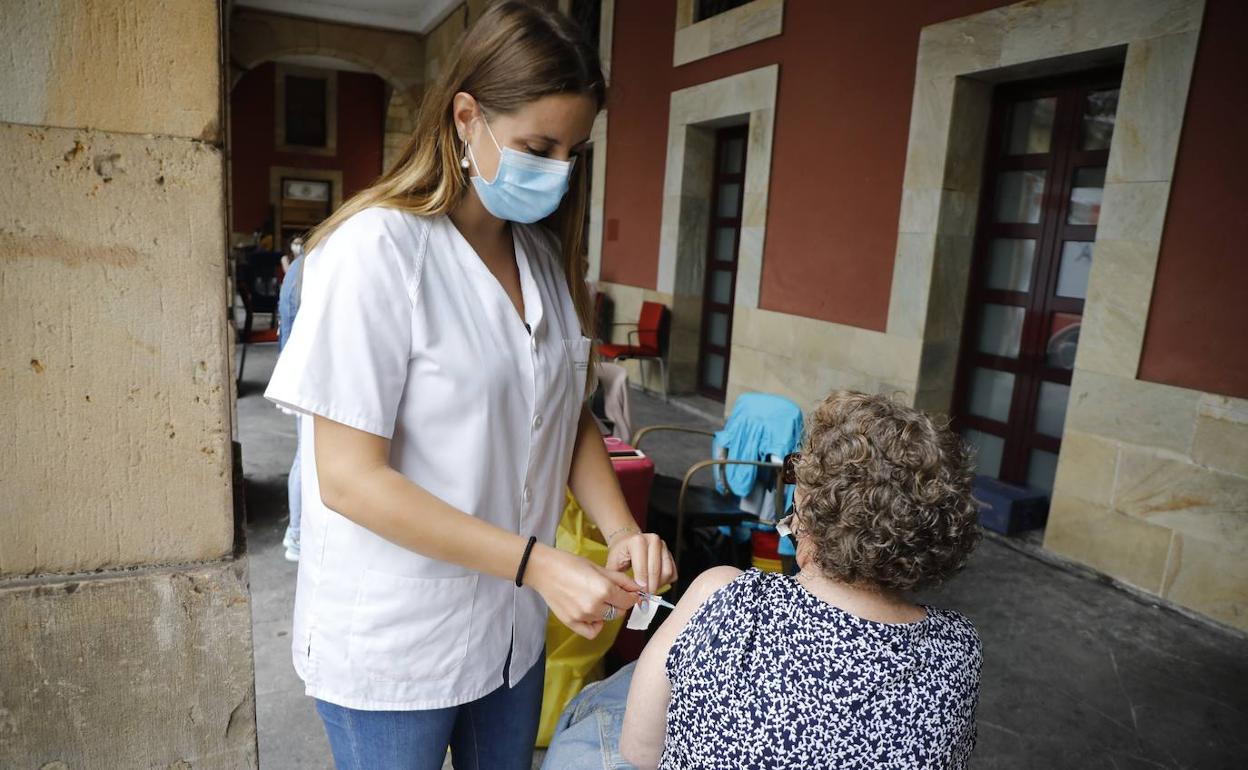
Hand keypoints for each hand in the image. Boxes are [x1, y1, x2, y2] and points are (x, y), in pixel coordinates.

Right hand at [525, 543, 640, 638]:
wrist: (544, 570)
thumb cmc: (570, 563)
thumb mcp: (598, 567)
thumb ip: (620, 579)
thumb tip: (638, 587)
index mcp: (604, 589)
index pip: (628, 600)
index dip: (632, 596)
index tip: (630, 592)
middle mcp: (595, 606)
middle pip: (619, 611)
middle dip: (620, 603)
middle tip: (612, 593)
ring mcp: (583, 616)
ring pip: (607, 619)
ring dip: (607, 611)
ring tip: (597, 598)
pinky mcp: (572, 623)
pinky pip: (592, 631)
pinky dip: (595, 625)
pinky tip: (592, 613)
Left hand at [606, 530, 676, 592]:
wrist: (628, 541)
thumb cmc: (620, 552)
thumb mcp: (613, 564)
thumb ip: (618, 579)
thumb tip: (624, 596)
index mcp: (637, 541)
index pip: (642, 568)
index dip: (641, 586)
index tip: (638, 598)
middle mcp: (653, 541)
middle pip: (655, 571)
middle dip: (650, 589)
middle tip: (644, 600)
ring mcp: (663, 547)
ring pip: (666, 573)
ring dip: (658, 586)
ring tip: (648, 591)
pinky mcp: (670, 554)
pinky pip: (672, 573)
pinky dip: (664, 582)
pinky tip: (653, 584)